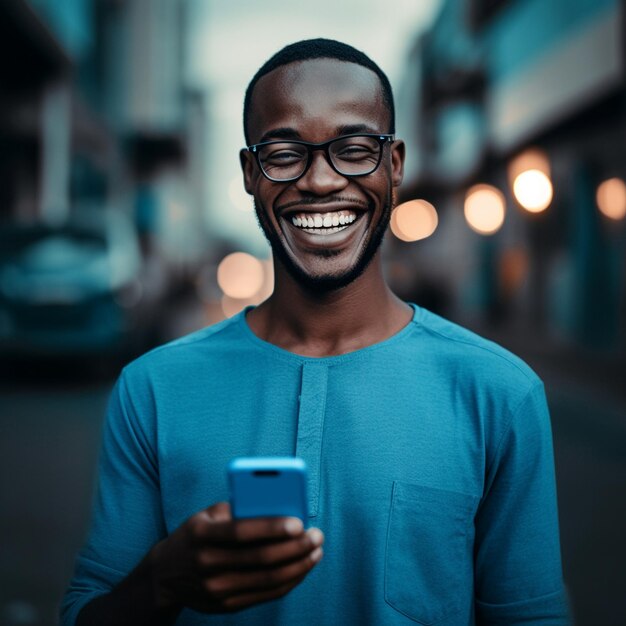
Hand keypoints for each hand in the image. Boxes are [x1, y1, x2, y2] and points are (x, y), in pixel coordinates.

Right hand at [149, 501, 323, 613]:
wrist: (165, 575)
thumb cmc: (196, 534)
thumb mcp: (208, 514)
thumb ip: (239, 509)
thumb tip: (280, 507)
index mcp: (201, 534)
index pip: (241, 532)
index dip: (272, 528)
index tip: (299, 521)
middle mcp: (206, 564)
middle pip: (260, 558)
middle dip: (295, 547)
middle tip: (317, 535)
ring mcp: (215, 589)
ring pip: (268, 580)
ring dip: (299, 565)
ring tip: (317, 550)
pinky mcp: (226, 605)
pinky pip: (266, 594)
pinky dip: (289, 580)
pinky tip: (303, 567)